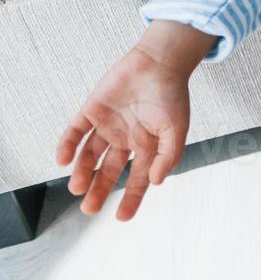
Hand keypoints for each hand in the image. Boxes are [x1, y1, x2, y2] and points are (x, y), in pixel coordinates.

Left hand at [55, 23, 210, 219]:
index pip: (137, 179)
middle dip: (98, 190)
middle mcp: (125, 139)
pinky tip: (64, 160)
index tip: (122, 218)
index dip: (130, 198)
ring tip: (77, 188)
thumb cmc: (172, 94)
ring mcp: (107, 126)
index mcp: (146, 146)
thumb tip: (156, 181)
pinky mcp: (91, 111)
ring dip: (82, 172)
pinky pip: (75, 131)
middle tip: (89, 208)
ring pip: (89, 155)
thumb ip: (168, 156)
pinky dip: (68, 145)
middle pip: (108, 171)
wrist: (159, 62)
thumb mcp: (177, 130)